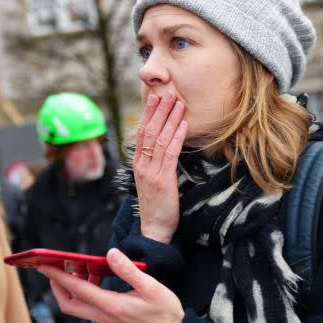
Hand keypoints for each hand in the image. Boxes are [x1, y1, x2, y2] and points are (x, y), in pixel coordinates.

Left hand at [41, 248, 184, 322]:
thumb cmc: (164, 310)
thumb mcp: (150, 286)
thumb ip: (128, 269)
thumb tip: (110, 254)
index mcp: (112, 307)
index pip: (77, 290)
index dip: (59, 276)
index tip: (45, 265)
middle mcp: (104, 318)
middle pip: (69, 304)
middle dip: (57, 286)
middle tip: (53, 267)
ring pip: (78, 308)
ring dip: (72, 289)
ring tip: (79, 268)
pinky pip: (90, 309)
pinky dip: (86, 294)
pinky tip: (97, 279)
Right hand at [134, 93, 187, 243]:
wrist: (154, 229)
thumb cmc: (157, 205)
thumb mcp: (153, 181)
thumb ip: (156, 163)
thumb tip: (165, 145)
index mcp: (138, 164)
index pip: (142, 133)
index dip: (149, 114)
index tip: (156, 98)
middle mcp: (142, 165)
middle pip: (149, 131)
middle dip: (159, 111)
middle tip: (167, 93)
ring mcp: (151, 172)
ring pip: (159, 139)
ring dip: (170, 119)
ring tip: (178, 103)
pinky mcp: (162, 180)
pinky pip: (170, 154)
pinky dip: (177, 137)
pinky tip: (183, 125)